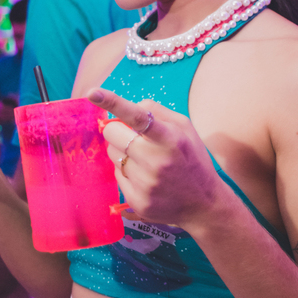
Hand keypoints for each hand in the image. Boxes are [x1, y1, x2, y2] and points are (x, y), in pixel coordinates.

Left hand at [87, 88, 221, 228]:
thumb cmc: (193, 159)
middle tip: (136, 139)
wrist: (205, 203)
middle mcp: (157, 161)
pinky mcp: (137, 200)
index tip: (92, 93)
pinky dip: (127, 173)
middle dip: (120, 131)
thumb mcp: (186, 129)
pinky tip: (146, 178)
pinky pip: (116, 175)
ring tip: (146, 162)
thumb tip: (126, 108)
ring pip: (112, 154)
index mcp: (171, 138)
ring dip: (124, 153)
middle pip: (112, 133)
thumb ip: (157, 112)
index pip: (138, 116)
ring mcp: (145, 183)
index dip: (113, 102)